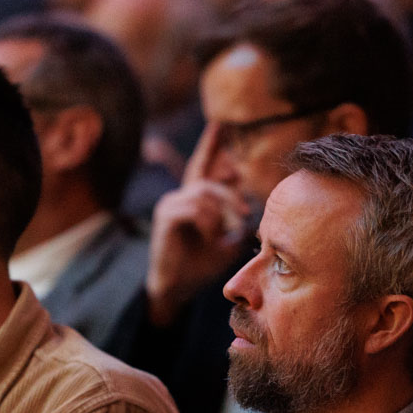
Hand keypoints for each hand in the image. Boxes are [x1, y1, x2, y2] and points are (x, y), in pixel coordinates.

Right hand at [145, 125, 249, 325]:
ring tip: (225, 235)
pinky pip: (194, 208)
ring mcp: (169, 205)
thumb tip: (247, 209)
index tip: (219, 124)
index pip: (201, 165)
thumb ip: (235, 222)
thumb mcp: (225, 242)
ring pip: (203, 194)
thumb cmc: (200, 267)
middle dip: (231, 197)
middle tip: (245, 217)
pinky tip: (208, 239)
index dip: (209, 144)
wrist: (176, 289)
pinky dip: (208, 223)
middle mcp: (178, 197)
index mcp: (192, 200)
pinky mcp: (165, 216)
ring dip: (221, 214)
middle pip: (209, 182)